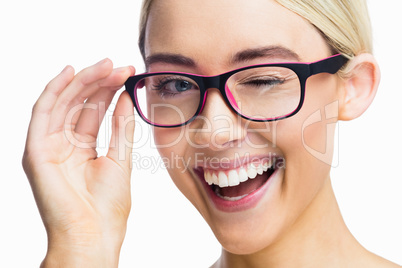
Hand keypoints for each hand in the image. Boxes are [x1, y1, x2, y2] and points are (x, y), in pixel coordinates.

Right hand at [22, 59, 135, 266]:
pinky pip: (42, 113)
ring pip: (63, 103)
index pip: (94, 111)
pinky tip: (70, 72)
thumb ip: (120, 127)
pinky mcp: (35, 151)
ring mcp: (48, 147)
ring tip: (105, 65)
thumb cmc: (108, 206)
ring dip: (83, 81)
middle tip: (120, 66)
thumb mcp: (120, 158)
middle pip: (79, 104)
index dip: (109, 90)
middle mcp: (63, 145)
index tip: (128, 74)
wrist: (94, 235)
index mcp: (83, 149)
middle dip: (99, 82)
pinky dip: (54, 90)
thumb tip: (125, 96)